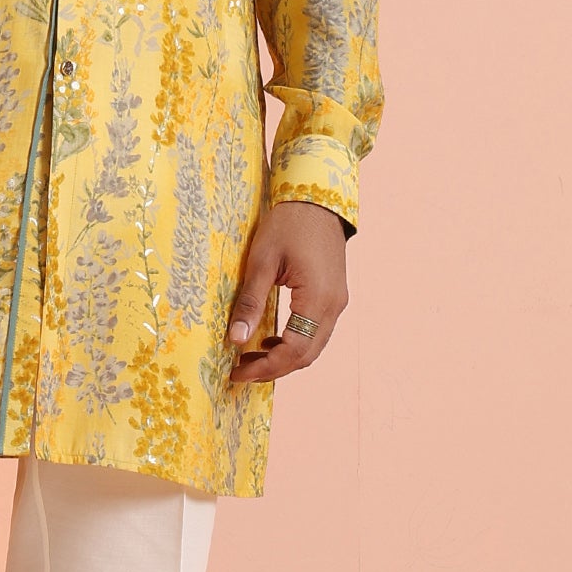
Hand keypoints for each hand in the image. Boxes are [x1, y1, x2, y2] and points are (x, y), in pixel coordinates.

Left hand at [226, 198, 349, 385]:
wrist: (317, 199)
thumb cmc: (288, 224)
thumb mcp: (262, 261)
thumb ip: (250, 302)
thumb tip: (234, 340)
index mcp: (317, 299)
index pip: (294, 350)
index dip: (266, 367)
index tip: (237, 372)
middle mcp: (333, 306)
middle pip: (306, 355)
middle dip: (273, 369)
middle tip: (241, 371)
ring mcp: (337, 302)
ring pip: (313, 346)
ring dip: (284, 358)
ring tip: (251, 359)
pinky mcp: (334, 296)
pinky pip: (316, 332)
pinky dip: (295, 344)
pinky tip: (271, 340)